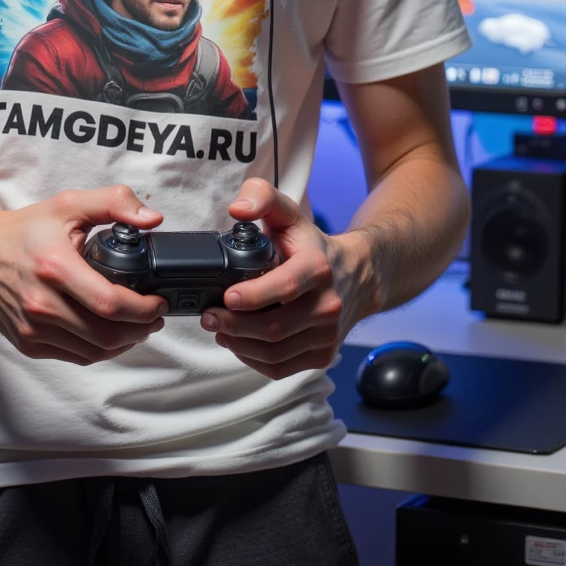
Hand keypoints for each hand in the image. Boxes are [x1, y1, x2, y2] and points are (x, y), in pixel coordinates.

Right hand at [0, 187, 166, 364]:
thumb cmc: (25, 230)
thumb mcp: (69, 204)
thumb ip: (115, 203)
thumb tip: (151, 219)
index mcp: (55, 267)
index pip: (110, 303)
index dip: (143, 309)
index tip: (158, 302)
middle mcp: (41, 302)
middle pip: (106, 334)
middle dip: (140, 329)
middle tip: (154, 317)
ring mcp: (32, 327)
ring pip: (93, 351)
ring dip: (124, 343)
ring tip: (137, 326)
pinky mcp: (27, 342)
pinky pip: (75, 356)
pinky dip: (99, 350)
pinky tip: (109, 334)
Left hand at [199, 178, 373, 379]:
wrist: (356, 276)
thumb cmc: (311, 246)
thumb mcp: (288, 214)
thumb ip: (261, 196)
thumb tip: (237, 209)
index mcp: (318, 268)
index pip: (284, 287)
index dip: (252, 296)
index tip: (226, 297)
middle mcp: (328, 304)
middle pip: (273, 328)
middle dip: (233, 326)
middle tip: (208, 316)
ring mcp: (327, 334)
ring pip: (275, 353)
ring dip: (239, 345)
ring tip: (220, 329)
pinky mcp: (323, 354)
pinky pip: (281, 368)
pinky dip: (253, 360)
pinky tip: (240, 343)